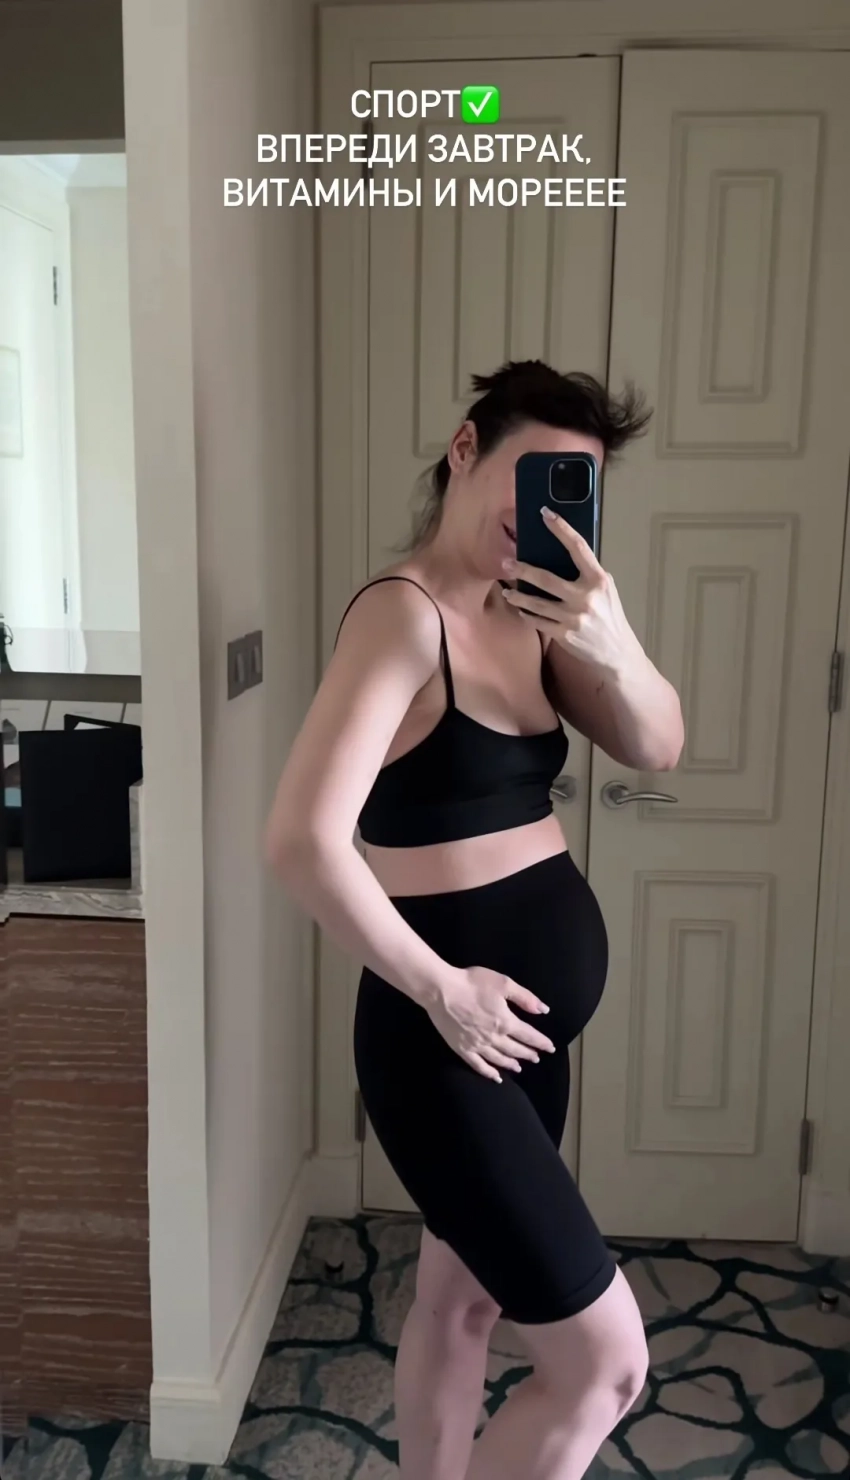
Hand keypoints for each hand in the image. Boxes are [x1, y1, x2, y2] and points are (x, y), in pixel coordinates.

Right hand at [426, 965, 555, 1081]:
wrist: (441, 991)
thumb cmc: (472, 983)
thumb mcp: (503, 983)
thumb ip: (524, 998)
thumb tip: (543, 1010)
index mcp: (506, 1021)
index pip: (528, 1035)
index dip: (541, 1042)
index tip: (550, 1047)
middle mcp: (494, 1038)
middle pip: (515, 1049)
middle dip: (528, 1054)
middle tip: (537, 1058)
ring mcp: (478, 1046)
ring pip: (499, 1059)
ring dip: (511, 1064)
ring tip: (519, 1068)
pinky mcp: (462, 1049)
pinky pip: (479, 1065)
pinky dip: (489, 1073)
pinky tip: (496, 1077)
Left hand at [502, 508, 642, 676]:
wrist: (617, 652)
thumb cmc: (610, 616)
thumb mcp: (605, 590)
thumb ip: (586, 574)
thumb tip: (560, 555)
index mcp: (598, 580)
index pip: (578, 548)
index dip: (561, 529)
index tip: (545, 514)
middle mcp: (585, 597)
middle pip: (546, 579)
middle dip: (522, 570)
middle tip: (506, 563)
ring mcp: (573, 617)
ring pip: (536, 603)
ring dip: (517, 596)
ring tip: (507, 591)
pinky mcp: (564, 634)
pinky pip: (537, 621)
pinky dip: (527, 614)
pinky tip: (520, 610)